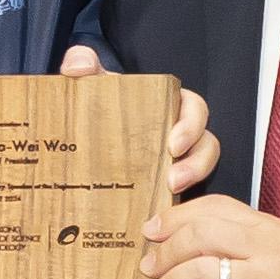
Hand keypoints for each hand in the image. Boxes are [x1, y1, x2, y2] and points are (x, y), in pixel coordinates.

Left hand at [61, 44, 218, 195]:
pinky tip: (159, 214)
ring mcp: (173, 162)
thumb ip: (81, 65)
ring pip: (200, 169)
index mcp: (166, 106)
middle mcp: (176, 133)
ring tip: (170, 192)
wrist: (74, 144)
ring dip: (191, 180)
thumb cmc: (93, 108)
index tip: (174, 143)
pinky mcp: (166, 189)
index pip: (193, 109)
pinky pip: (184, 197)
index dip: (191, 125)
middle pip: (205, 144)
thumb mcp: (88, 86)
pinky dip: (175, 205)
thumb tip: (79, 64)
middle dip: (196, 160)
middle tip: (173, 178)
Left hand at [139, 192, 279, 278]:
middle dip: (164, 252)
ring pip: (198, 274)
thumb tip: (196, 243)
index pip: (214, 207)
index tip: (154, 229)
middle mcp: (266, 251)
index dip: (176, 216)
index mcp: (269, 229)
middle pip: (199, 235)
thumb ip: (248, 241)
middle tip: (150, 267)